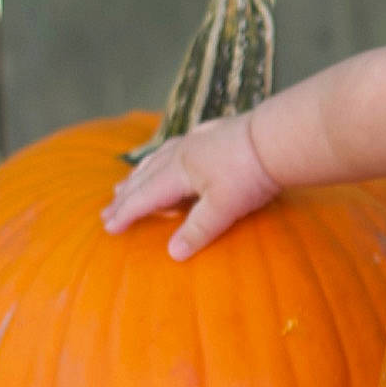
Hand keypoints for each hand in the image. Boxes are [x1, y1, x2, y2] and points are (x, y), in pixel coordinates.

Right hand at [100, 114, 280, 259]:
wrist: (278, 137)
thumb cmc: (251, 173)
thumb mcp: (224, 207)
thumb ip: (198, 229)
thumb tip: (173, 253)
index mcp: (179, 170)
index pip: (145, 196)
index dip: (127, 213)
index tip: (109, 227)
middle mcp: (182, 152)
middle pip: (146, 176)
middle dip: (126, 194)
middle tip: (107, 209)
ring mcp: (197, 140)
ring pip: (159, 158)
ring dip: (140, 174)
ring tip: (127, 182)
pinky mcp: (214, 133)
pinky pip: (176, 148)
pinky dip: (162, 158)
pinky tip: (169, 157)